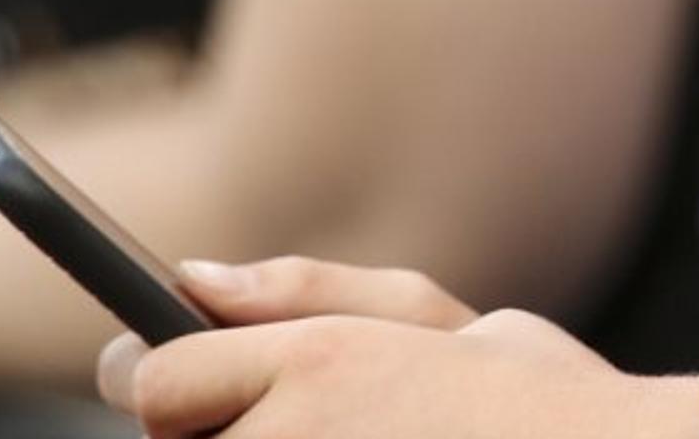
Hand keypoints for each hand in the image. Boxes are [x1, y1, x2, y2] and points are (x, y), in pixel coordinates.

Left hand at [105, 303, 646, 438]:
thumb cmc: (539, 402)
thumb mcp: (437, 317)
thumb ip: (304, 290)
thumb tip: (195, 276)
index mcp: (320, 366)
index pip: (159, 382)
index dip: (175, 376)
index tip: (199, 380)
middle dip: (228, 427)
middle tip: (322, 419)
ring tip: (364, 437)